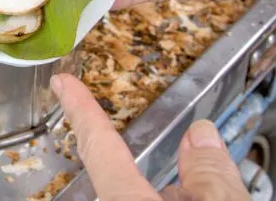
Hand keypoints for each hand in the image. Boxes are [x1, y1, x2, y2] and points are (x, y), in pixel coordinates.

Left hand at [51, 73, 249, 200]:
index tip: (63, 85)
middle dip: (135, 161)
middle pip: (120, 179)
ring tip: (202, 190)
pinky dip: (164, 197)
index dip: (81, 110)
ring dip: (162, 190)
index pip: (99, 146)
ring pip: (135, 195)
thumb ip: (213, 174)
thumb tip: (202, 137)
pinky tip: (196, 197)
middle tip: (155, 149)